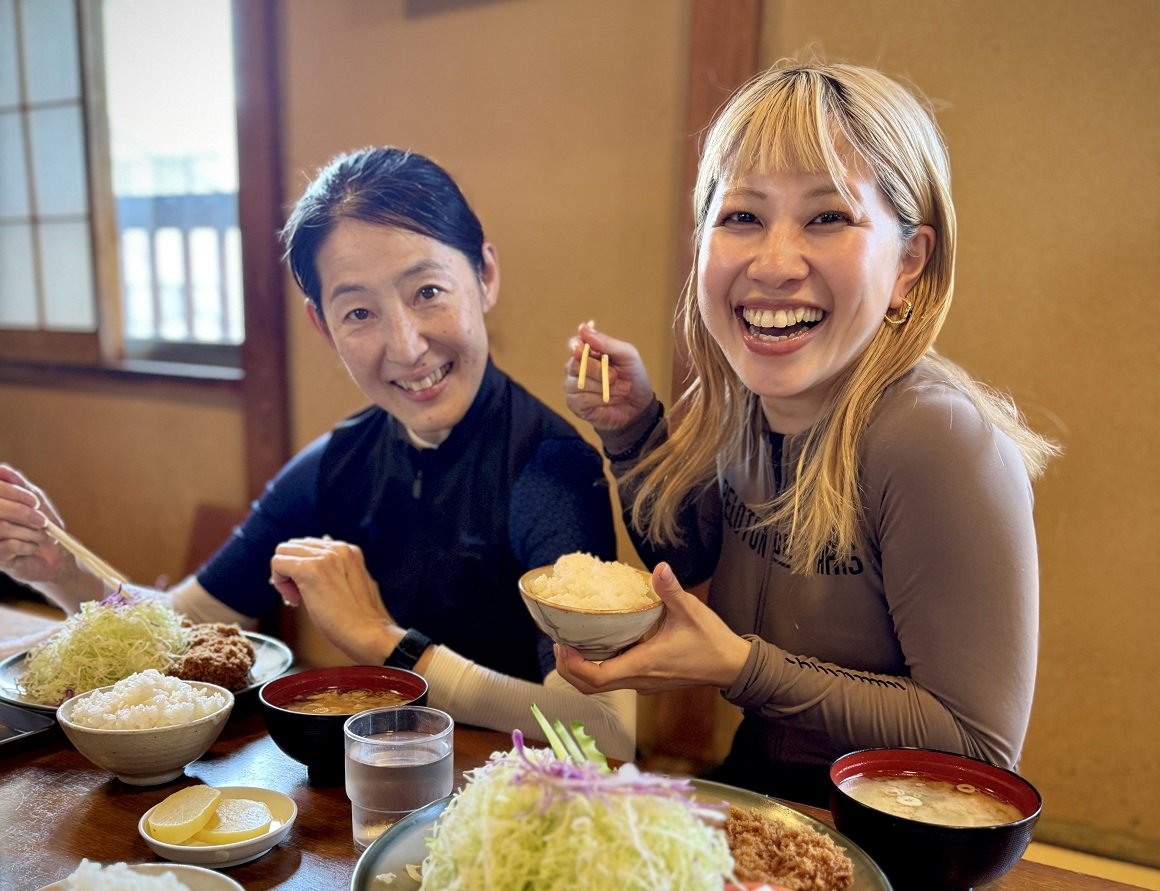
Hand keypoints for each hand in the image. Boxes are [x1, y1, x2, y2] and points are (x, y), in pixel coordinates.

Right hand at [0, 464, 74, 586]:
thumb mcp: (35, 500)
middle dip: (23, 513)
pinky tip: (32, 548)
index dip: (14, 493)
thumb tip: (2, 469)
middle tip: (42, 521)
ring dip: (30, 532)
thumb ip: (19, 484)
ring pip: (2, 527)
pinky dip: (28, 546)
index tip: (34, 502)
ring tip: (41, 537)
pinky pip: (9, 546)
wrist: (57, 557)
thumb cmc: (44, 525)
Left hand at [269, 537, 402, 663]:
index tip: (308, 590)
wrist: (366, 632)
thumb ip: (335, 569)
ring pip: (283, 552)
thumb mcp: (350, 584)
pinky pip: (277, 563)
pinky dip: (279, 583)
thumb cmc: (358, 617)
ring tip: (299, 598)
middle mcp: (337, 547)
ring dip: (284, 576)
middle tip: (300, 596)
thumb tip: (313, 560)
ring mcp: (324, 556)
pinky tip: (296, 601)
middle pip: (293, 546)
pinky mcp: (310, 569)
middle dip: (290, 570)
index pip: (308, 545)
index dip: (301, 568)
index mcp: (348, 550)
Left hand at [554, 563, 751, 693]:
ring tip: (572, 641)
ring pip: (601, 687)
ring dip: (581, 670)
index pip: (596, 679)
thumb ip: (671, 589)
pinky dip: (598, 667)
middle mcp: (639, 679)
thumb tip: (660, 567)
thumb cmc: (711, 641)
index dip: (572, 665)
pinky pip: (615, 680)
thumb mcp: (691, 610)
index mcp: (643, 665)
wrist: (731, 666)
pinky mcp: (648, 681)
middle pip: (590, 687)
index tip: (562, 643)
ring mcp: (643, 683)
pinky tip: (599, 644)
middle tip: (560, 641)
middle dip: (568, 668)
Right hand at [564, 322, 655, 432]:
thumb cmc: (633, 377)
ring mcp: (573, 386)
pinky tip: (608, 401)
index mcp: (588, 352)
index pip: (574, 344)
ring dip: (604, 388)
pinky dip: (599, 400)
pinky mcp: (574, 404)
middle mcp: (577, 368)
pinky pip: (581, 399)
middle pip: (576, 363)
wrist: (639, 407)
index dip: (577, 346)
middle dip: (599, 370)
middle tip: (615, 376)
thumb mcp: (627, 355)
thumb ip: (606, 342)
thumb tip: (583, 327)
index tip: (583, 348)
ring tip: (618, 391)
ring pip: (579, 383)